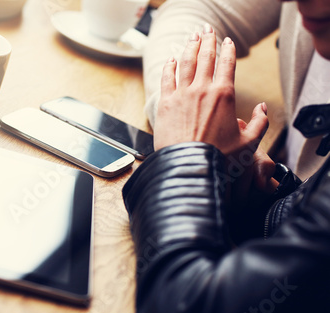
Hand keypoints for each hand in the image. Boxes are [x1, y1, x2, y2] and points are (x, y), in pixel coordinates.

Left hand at [153, 25, 267, 156]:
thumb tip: (263, 108)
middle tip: (208, 30)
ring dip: (190, 47)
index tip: (228, 41)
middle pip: (205, 57)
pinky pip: (167, 78)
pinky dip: (170, 66)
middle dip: (208, 40)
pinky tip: (171, 59)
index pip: (227, 64)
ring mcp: (182, 95)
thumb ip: (260, 123)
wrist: (189, 166)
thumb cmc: (219, 158)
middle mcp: (202, 89)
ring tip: (193, 36)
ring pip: (186, 63)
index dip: (228, 50)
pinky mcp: (165, 103)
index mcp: (224, 95)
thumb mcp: (249, 143)